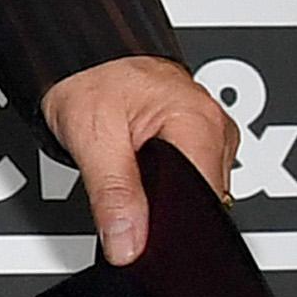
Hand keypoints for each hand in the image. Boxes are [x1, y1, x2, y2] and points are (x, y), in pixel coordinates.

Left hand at [42, 53, 238, 263]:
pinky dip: (163, 188)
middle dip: (167, 218)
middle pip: (203, 200)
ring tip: (129, 193)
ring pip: (196, 191)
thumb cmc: (88, 79)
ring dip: (164, 202)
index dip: (174, 229)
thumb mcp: (92, 138)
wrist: (81, 53)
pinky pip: (188, 177)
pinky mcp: (197, 140)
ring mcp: (210, 134)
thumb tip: (128, 244)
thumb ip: (113, 194)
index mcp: (200, 123)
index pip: (206, 201)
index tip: (144, 243)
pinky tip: (139, 186)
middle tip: (127, 218)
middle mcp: (216, 127)